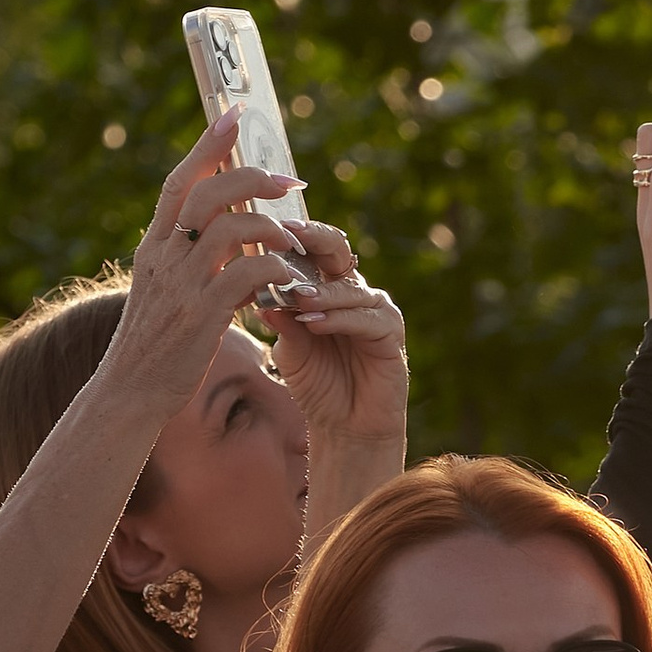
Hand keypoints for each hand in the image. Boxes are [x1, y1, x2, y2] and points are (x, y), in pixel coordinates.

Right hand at [106, 117, 309, 422]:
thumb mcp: (170, 291)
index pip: (179, 181)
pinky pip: (246, 275)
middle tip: (287, 181)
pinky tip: (289, 279)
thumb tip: (236, 240)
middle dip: (251, 178)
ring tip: (293, 239)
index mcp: (154, 246)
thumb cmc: (159, 344)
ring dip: (269, 226)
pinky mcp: (202, 315)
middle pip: (206, 193)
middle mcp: (163, 257)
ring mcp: (181, 285)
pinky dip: (274, 269)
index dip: (207, 145)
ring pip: (228, 228)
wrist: (132, 391)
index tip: (233, 115)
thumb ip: (197, 261)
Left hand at [262, 218, 407, 461]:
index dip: (295, 235)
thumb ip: (281, 321)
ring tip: (297, 298)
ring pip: (350, 289)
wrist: (344, 427)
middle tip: (290, 235)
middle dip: (316, 240)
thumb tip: (259, 294)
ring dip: (323, 293)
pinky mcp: (392, 336)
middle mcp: (354, 293)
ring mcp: (376, 311)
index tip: (268, 224)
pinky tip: (315, 322)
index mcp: (327, 288)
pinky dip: (340, 319)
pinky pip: (367, 320)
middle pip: (338, 252)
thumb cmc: (317, 383)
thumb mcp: (290, 348)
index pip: (313, 250)